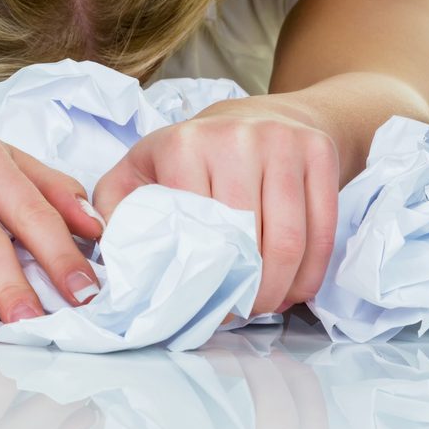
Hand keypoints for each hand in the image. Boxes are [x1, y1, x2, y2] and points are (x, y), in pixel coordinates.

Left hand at [92, 96, 338, 314]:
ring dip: (281, 288)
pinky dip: (311, 272)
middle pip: (246, 240)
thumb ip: (114, 208)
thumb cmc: (192, 153)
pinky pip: (323, 230)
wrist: (258, 115)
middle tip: (239, 312)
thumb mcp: (139, 169)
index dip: (200, 277)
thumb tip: (105, 251)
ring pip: (289, 240)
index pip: (196, 229)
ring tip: (266, 305)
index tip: (201, 303)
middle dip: (245, 291)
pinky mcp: (318, 152)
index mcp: (184, 144)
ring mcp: (282, 142)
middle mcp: (235, 138)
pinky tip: (295, 288)